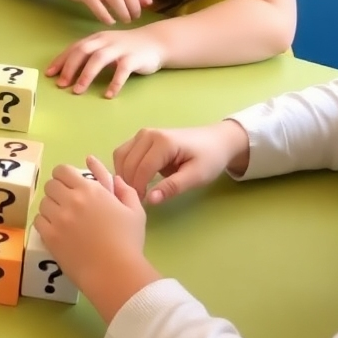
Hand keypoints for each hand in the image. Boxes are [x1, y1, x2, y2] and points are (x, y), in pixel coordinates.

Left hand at [35, 159, 156, 320]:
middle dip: (57, 191)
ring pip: (43, 203)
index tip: (69, 185)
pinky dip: (44, 223)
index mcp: (90, 189)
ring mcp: (58, 218)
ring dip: (50, 208)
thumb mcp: (135, 211)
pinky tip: (55, 230)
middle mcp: (71, 199)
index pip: (62, 170)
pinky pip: (38, 221)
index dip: (64, 176)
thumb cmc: (128, 242)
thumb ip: (125, 190)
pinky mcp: (50, 236)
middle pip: (50, 185)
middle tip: (66, 203)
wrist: (115, 272)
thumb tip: (115, 178)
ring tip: (61, 219)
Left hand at [47, 28, 165, 96]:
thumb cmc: (125, 48)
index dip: (61, 60)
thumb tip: (66, 71)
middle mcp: (106, 41)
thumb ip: (89, 55)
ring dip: (86, 75)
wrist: (156, 42)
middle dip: (70, 67)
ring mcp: (120, 48)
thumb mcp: (105, 47)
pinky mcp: (134, 58)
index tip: (49, 74)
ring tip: (78, 91)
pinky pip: (122, 70)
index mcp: (96, 38)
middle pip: (83, 51)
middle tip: (61, 84)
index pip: (75, 48)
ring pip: (99, 59)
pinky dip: (114, 83)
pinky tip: (108, 95)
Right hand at [113, 120, 249, 204]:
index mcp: (163, 142)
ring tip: (136, 190)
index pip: (142, 168)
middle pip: (128, 162)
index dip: (139, 188)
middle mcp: (148, 134)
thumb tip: (149, 200)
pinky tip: (134, 180)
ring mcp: (143, 134)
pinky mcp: (141, 137)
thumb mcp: (196, 177)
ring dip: (124, 174)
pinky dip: (124, 167)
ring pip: (121, 156)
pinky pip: (124, 153)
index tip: (142, 204)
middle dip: (129, 183)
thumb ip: (172, 187)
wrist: (216, 141)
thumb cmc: (209, 159)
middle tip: (138, 200)